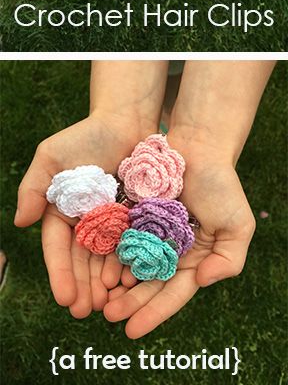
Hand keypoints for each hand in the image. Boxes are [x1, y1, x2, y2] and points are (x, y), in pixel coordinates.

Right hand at [14, 113, 154, 318]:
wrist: (126, 121)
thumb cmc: (86, 136)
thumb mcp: (51, 156)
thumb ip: (34, 187)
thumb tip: (21, 222)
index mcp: (62, 213)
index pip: (57, 249)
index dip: (60, 274)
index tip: (65, 298)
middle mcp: (86, 223)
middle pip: (82, 262)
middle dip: (84, 288)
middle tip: (88, 312)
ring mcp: (112, 223)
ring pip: (107, 260)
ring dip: (106, 284)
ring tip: (110, 304)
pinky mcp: (136, 219)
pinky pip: (133, 247)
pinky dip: (130, 266)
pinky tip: (133, 283)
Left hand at [104, 146, 254, 337]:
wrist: (198, 145)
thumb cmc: (221, 184)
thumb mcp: (238, 224)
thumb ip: (229, 259)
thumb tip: (203, 281)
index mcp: (193, 261)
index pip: (172, 293)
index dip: (153, 313)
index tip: (131, 331)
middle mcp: (169, 253)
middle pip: (147, 284)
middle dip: (129, 303)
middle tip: (107, 316)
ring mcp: (149, 234)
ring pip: (130, 266)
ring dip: (114, 285)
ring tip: (98, 299)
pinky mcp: (132, 215)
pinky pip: (118, 238)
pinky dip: (108, 255)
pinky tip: (95, 266)